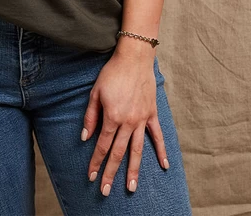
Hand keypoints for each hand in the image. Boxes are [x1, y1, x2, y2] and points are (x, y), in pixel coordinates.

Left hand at [81, 52, 168, 195]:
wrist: (134, 58)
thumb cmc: (112, 73)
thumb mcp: (95, 92)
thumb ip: (91, 116)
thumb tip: (86, 137)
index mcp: (112, 117)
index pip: (102, 145)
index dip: (95, 162)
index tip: (90, 176)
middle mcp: (128, 122)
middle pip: (119, 153)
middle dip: (111, 173)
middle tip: (105, 191)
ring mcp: (142, 119)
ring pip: (137, 150)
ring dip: (133, 170)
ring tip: (131, 188)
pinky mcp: (152, 114)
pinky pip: (157, 136)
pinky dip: (161, 151)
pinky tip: (164, 166)